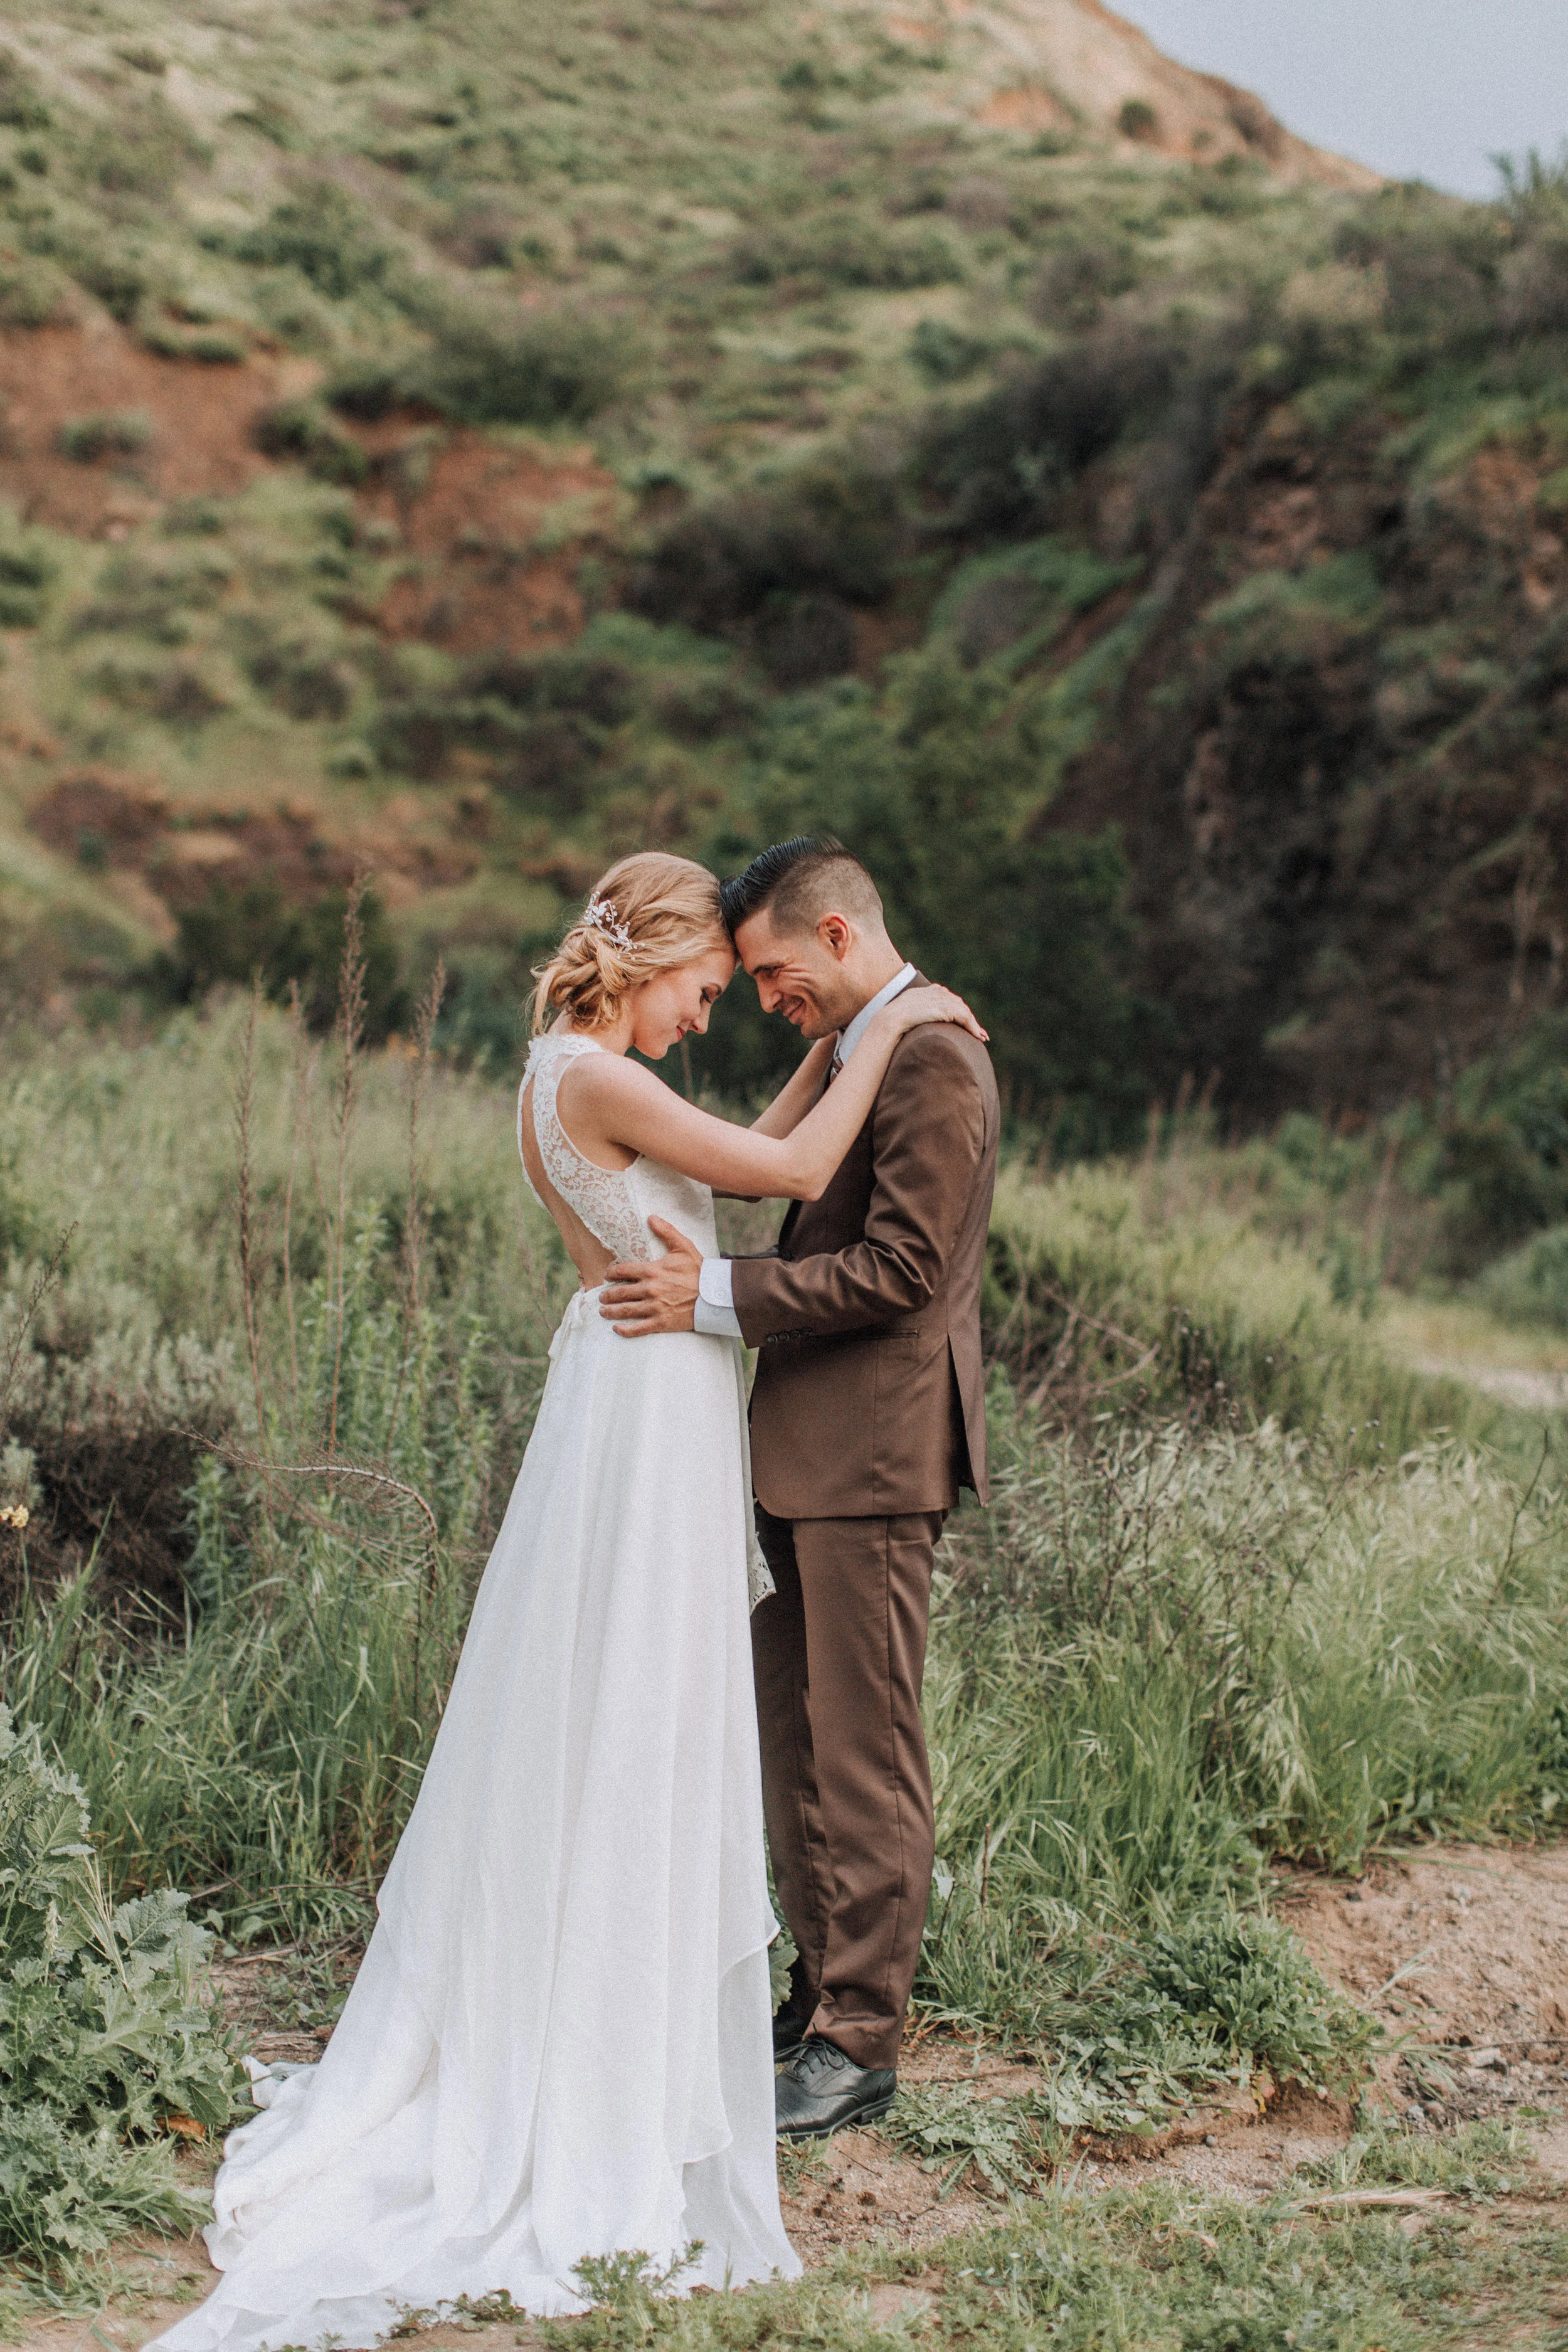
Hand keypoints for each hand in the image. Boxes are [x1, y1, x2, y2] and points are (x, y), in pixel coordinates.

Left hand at [600, 1219, 702, 1335]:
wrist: (715, 1295)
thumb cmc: (699, 1270)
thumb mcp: (684, 1247)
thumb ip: (666, 1231)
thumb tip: (651, 1217)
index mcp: (652, 1270)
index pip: (623, 1271)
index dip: (611, 1273)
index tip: (606, 1275)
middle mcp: (650, 1289)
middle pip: (620, 1292)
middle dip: (607, 1295)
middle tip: (601, 1297)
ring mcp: (655, 1307)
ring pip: (625, 1310)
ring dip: (611, 1311)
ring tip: (603, 1311)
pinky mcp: (661, 1322)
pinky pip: (638, 1328)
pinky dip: (625, 1330)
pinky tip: (616, 1329)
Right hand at [881, 984, 987, 1043]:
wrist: (890, 1020)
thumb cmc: (894, 1022)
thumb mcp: (907, 1013)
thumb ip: (917, 1014)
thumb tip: (918, 1026)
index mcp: (928, 990)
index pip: (948, 1000)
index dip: (958, 1012)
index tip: (964, 1023)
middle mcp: (937, 991)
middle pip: (959, 1005)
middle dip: (969, 1019)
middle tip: (978, 1032)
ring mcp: (941, 998)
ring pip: (964, 1012)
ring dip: (974, 1025)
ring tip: (981, 1037)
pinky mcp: (945, 1008)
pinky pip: (964, 1018)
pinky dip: (973, 1027)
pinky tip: (977, 1037)